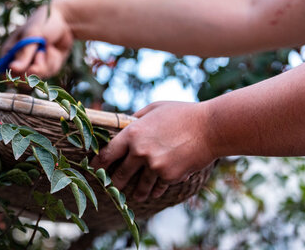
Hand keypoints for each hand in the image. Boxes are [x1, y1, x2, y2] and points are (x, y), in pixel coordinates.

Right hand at [1, 1, 72, 77]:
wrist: (65, 21)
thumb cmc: (44, 22)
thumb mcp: (33, 35)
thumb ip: (24, 54)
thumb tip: (13, 68)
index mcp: (9, 51)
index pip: (4, 72)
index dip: (15, 75)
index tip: (28, 67)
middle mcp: (19, 61)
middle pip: (21, 80)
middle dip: (34, 69)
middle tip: (41, 54)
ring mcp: (32, 65)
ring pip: (37, 78)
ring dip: (46, 64)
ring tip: (48, 48)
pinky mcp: (45, 69)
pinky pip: (48, 74)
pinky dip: (53, 62)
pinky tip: (54, 51)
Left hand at [91, 101, 215, 201]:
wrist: (211, 128)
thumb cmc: (182, 114)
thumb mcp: (154, 109)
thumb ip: (136, 118)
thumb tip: (125, 123)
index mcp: (132, 134)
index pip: (107, 154)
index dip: (97, 163)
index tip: (93, 168)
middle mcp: (140, 152)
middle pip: (119, 174)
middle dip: (114, 182)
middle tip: (111, 186)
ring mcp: (155, 166)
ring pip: (139, 186)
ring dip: (135, 192)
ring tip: (134, 196)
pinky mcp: (170, 177)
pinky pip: (157, 187)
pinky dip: (155, 190)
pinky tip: (153, 192)